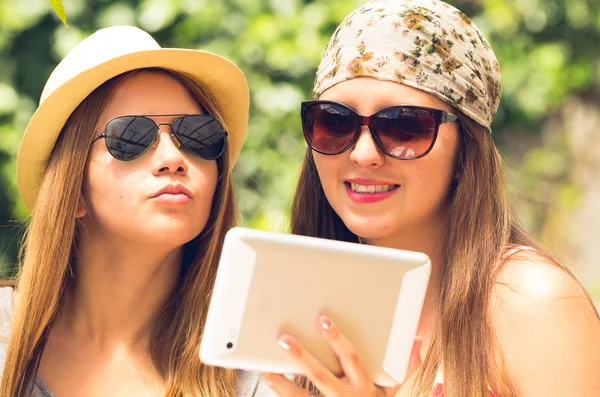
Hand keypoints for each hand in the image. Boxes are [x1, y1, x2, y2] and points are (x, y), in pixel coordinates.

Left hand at [263, 315, 422, 396]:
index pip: (351, 359)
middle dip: (301, 356)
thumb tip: (416, 342)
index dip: (337, 339)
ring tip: (266, 364)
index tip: (322, 320)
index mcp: (364, 387)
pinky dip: (282, 391)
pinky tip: (269, 377)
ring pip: (302, 396)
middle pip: (320, 375)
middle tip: (283, 337)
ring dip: (283, 380)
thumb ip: (404, 369)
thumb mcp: (394, 392)